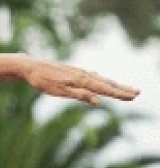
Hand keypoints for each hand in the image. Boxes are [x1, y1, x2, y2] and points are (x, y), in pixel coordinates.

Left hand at [22, 57, 139, 103]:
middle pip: (106, 83)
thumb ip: (80, 95)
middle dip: (121, 88)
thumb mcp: (60, 91)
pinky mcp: (72, 71)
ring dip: (113, 84)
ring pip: (99, 79)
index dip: (119, 93)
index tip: (133, 96)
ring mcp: (78, 72)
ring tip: (125, 89)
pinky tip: (102, 81)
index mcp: (81, 80)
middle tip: (137, 93)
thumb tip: (99, 101)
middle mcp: (82, 75)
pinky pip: (91, 77)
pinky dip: (101, 80)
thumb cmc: (43, 81)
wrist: (30, 66)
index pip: (105, 89)